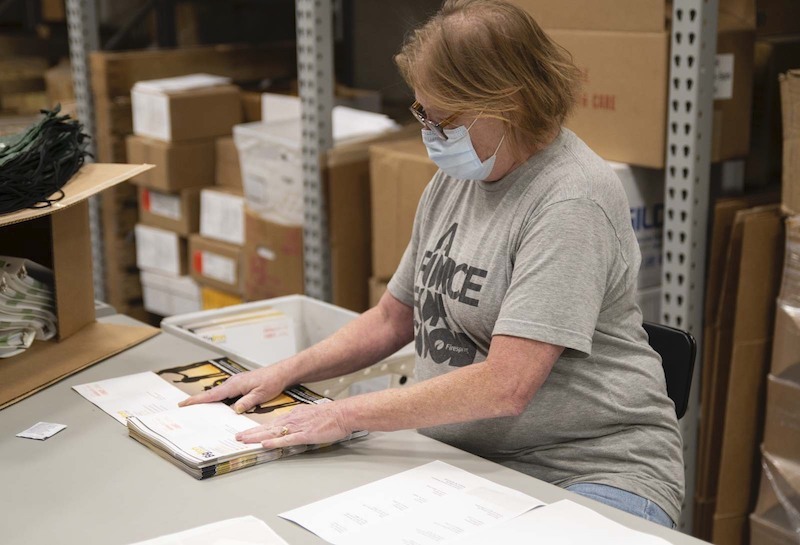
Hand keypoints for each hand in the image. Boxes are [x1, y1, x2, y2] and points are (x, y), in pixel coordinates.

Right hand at [178, 367, 284, 413]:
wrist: (281, 372)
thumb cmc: (272, 381)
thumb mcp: (261, 394)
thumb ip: (247, 402)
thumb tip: (235, 409)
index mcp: (235, 384)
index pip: (212, 394)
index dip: (197, 400)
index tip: (184, 403)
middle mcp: (233, 382)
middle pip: (211, 394)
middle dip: (197, 400)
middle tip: (183, 408)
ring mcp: (235, 383)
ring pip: (218, 394)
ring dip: (207, 400)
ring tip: (195, 409)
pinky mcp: (239, 385)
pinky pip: (225, 393)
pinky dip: (217, 399)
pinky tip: (216, 406)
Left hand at [235, 401, 352, 448]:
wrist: (342, 414)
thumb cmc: (329, 416)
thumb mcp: (309, 415)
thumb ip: (298, 421)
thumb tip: (289, 427)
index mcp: (293, 415)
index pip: (270, 423)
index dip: (256, 429)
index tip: (245, 433)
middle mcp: (292, 420)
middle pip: (267, 428)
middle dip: (251, 433)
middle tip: (237, 438)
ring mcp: (297, 427)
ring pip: (273, 433)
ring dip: (257, 437)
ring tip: (244, 441)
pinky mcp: (305, 435)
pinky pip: (287, 440)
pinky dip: (275, 442)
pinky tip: (265, 444)